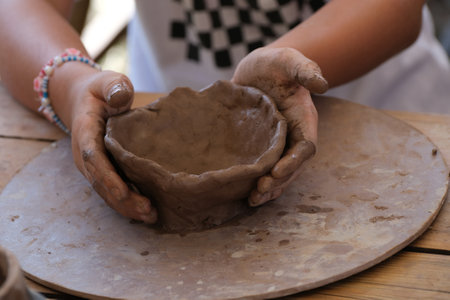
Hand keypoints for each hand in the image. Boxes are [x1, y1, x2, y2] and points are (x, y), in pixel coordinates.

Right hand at [67, 70, 156, 222]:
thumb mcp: (107, 82)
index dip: (108, 178)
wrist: (86, 101)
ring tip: (150, 216)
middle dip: (123, 200)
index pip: (93, 158)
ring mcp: (91, 166)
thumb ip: (113, 87)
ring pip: (105, 192)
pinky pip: (111, 190)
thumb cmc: (101, 91)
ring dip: (126, 207)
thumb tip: (121, 96)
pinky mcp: (101, 171)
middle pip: (100, 182)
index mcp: (85, 133)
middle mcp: (84, 155)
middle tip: (148, 211)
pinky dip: (126, 203)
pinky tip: (144, 211)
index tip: (124, 193)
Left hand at [232, 47, 327, 205]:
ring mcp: (278, 143)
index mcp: (304, 119)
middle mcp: (294, 135)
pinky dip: (259, 182)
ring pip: (280, 172)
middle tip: (258, 193)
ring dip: (269, 189)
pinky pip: (265, 168)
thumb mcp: (289, 60)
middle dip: (279, 182)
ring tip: (252, 201)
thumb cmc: (276, 63)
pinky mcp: (262, 146)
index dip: (293, 162)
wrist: (259, 68)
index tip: (275, 172)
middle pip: (293, 166)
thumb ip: (305, 69)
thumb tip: (322, 84)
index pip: (305, 147)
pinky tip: (246, 194)